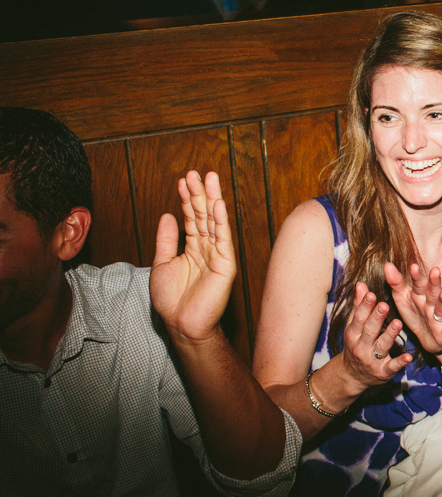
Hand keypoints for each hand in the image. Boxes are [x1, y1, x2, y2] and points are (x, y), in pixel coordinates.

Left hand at [150, 171, 236, 345]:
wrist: (181, 324)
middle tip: (196, 172)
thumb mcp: (161, 264)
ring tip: (209, 178)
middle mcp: (206, 248)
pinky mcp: (225, 264)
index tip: (183, 180)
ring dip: (212, 199)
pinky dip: (220, 221)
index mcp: (193, 248)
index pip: (191, 217)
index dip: (187, 199)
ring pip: (214, 222)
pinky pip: (223, 239)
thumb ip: (166, 240)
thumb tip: (167, 215)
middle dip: (200, 193)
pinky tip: (218, 204)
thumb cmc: (172, 300)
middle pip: (204, 215)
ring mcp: (217, 255)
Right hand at [338, 281, 410, 390]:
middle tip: (384, 305)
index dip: (365, 306)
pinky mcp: (383, 372)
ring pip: (381, 346)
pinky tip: (408, 357)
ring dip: (390, 335)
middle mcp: (361, 347)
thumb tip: (361, 284)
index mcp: (353, 334)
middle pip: (370, 331)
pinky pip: (392, 366)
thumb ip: (359, 306)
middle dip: (376, 318)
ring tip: (398, 323)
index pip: (359, 318)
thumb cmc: (356, 344)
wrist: (352, 376)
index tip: (371, 294)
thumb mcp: (354, 327)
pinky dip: (400, 362)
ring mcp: (372, 360)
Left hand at [385, 262, 441, 354]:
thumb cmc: (416, 315)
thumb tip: (387, 264)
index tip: (413, 267)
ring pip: (441, 308)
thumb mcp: (403, 299)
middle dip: (433, 283)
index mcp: (420, 296)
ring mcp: (439, 318)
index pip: (418, 284)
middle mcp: (431, 304)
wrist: (428, 339)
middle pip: (432, 292)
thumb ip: (396, 283)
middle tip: (434, 271)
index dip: (416, 277)